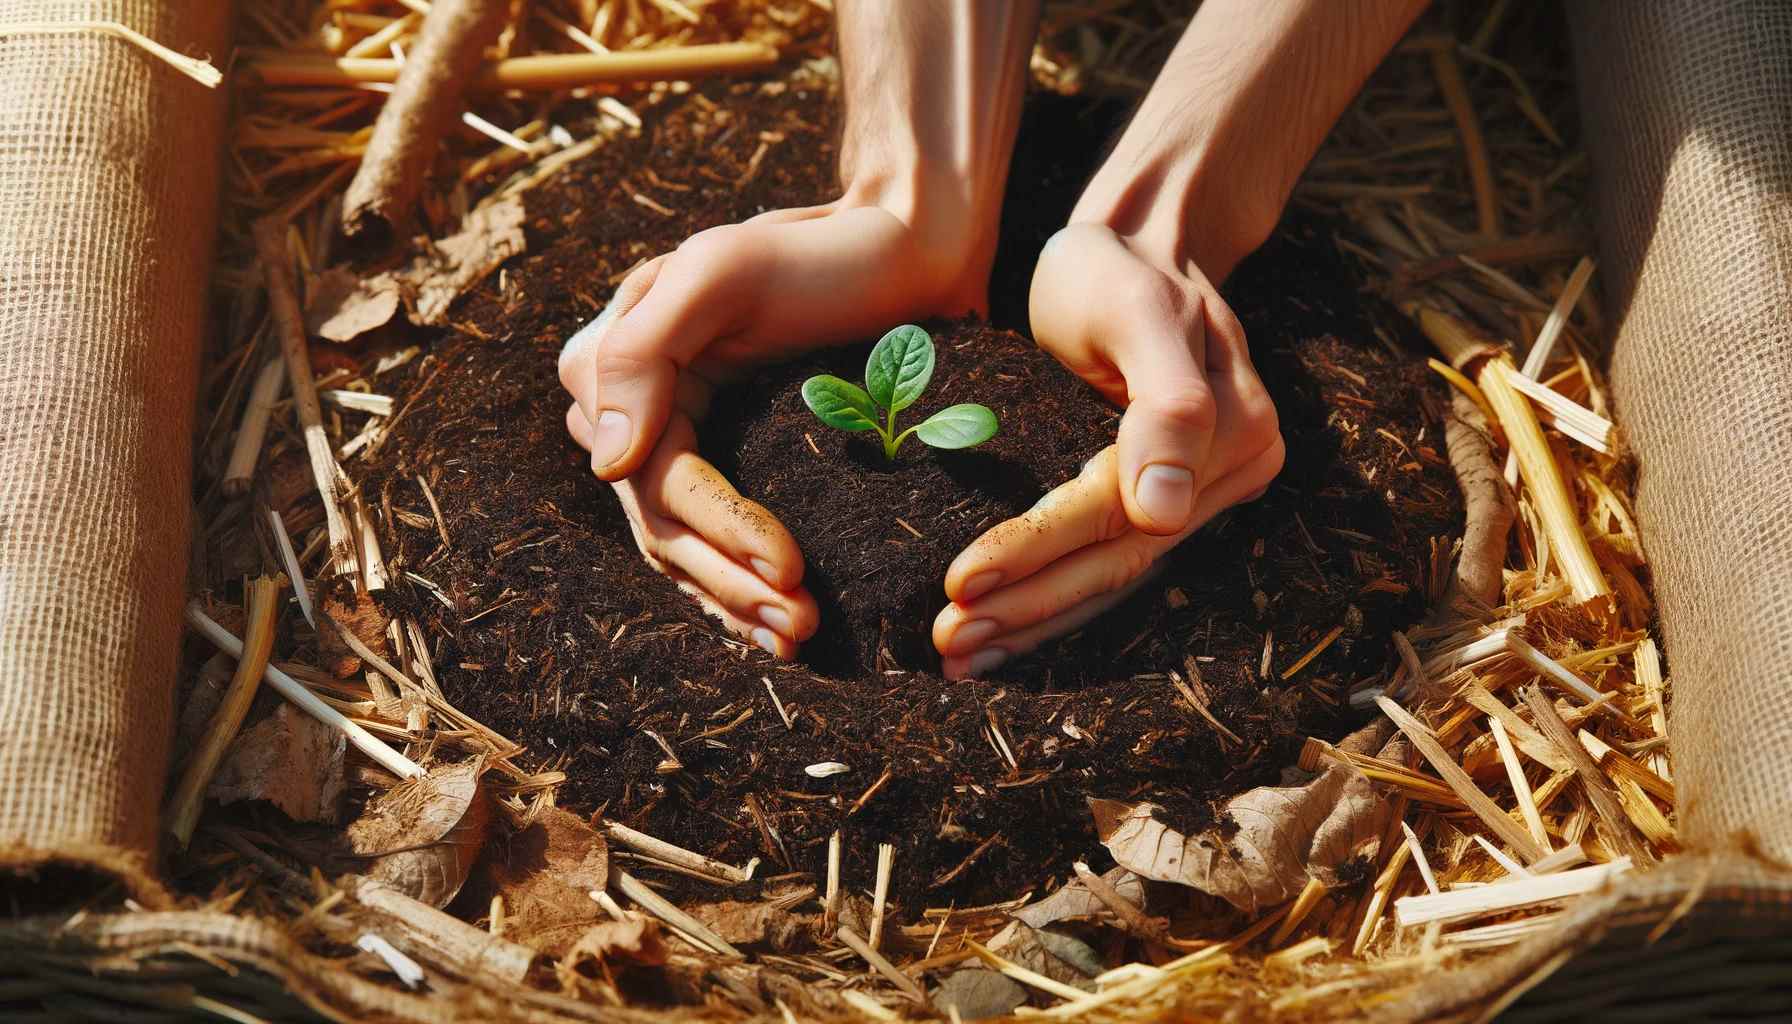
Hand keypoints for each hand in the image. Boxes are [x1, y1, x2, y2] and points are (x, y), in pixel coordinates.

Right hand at [559, 201, 977, 655]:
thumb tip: (606, 460)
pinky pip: (715, 538)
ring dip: (734, 603)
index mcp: (615, 366)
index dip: (717, 533)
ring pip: (685, 547)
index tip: (792, 569)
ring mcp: (682, 438)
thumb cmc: (815, 252)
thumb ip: (643, 351)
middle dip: (730, 584)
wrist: (896, 247)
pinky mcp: (732, 457)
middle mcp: (635, 411)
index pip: (652, 480)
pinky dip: (739, 586)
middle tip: (801, 624)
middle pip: (665, 526)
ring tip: (797, 638)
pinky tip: (776, 629)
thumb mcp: (721, 272)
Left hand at [929, 0, 1424, 675]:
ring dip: (1032, 623)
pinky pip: (1106, 562)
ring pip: (1110, 575)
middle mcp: (1228, 475)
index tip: (958, 582)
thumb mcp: (1139, 310)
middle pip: (1115, 557)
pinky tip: (998, 635)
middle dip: (1025, 606)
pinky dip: (1050, 603)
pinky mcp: (1164, 500)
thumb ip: (1168, 403)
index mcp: (1233, 433)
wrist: (1136, 242)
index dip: (1037, 551)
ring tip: (958, 656)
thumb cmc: (1119, 265)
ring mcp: (1201, 494)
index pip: (1121, 512)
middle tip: (945, 642)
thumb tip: (1166, 510)